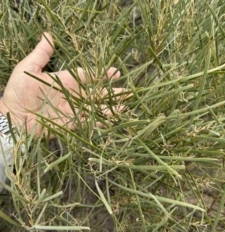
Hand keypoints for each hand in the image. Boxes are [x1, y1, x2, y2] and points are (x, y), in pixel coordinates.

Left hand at [0, 32, 123, 135]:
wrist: (14, 118)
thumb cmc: (19, 92)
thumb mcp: (29, 69)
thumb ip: (41, 54)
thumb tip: (48, 35)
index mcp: (67, 81)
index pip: (90, 76)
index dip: (103, 74)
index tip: (116, 72)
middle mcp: (74, 95)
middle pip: (98, 93)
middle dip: (114, 92)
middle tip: (129, 92)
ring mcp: (75, 110)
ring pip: (98, 108)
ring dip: (112, 107)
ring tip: (127, 107)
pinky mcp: (73, 124)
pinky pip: (91, 122)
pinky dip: (103, 121)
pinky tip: (114, 120)